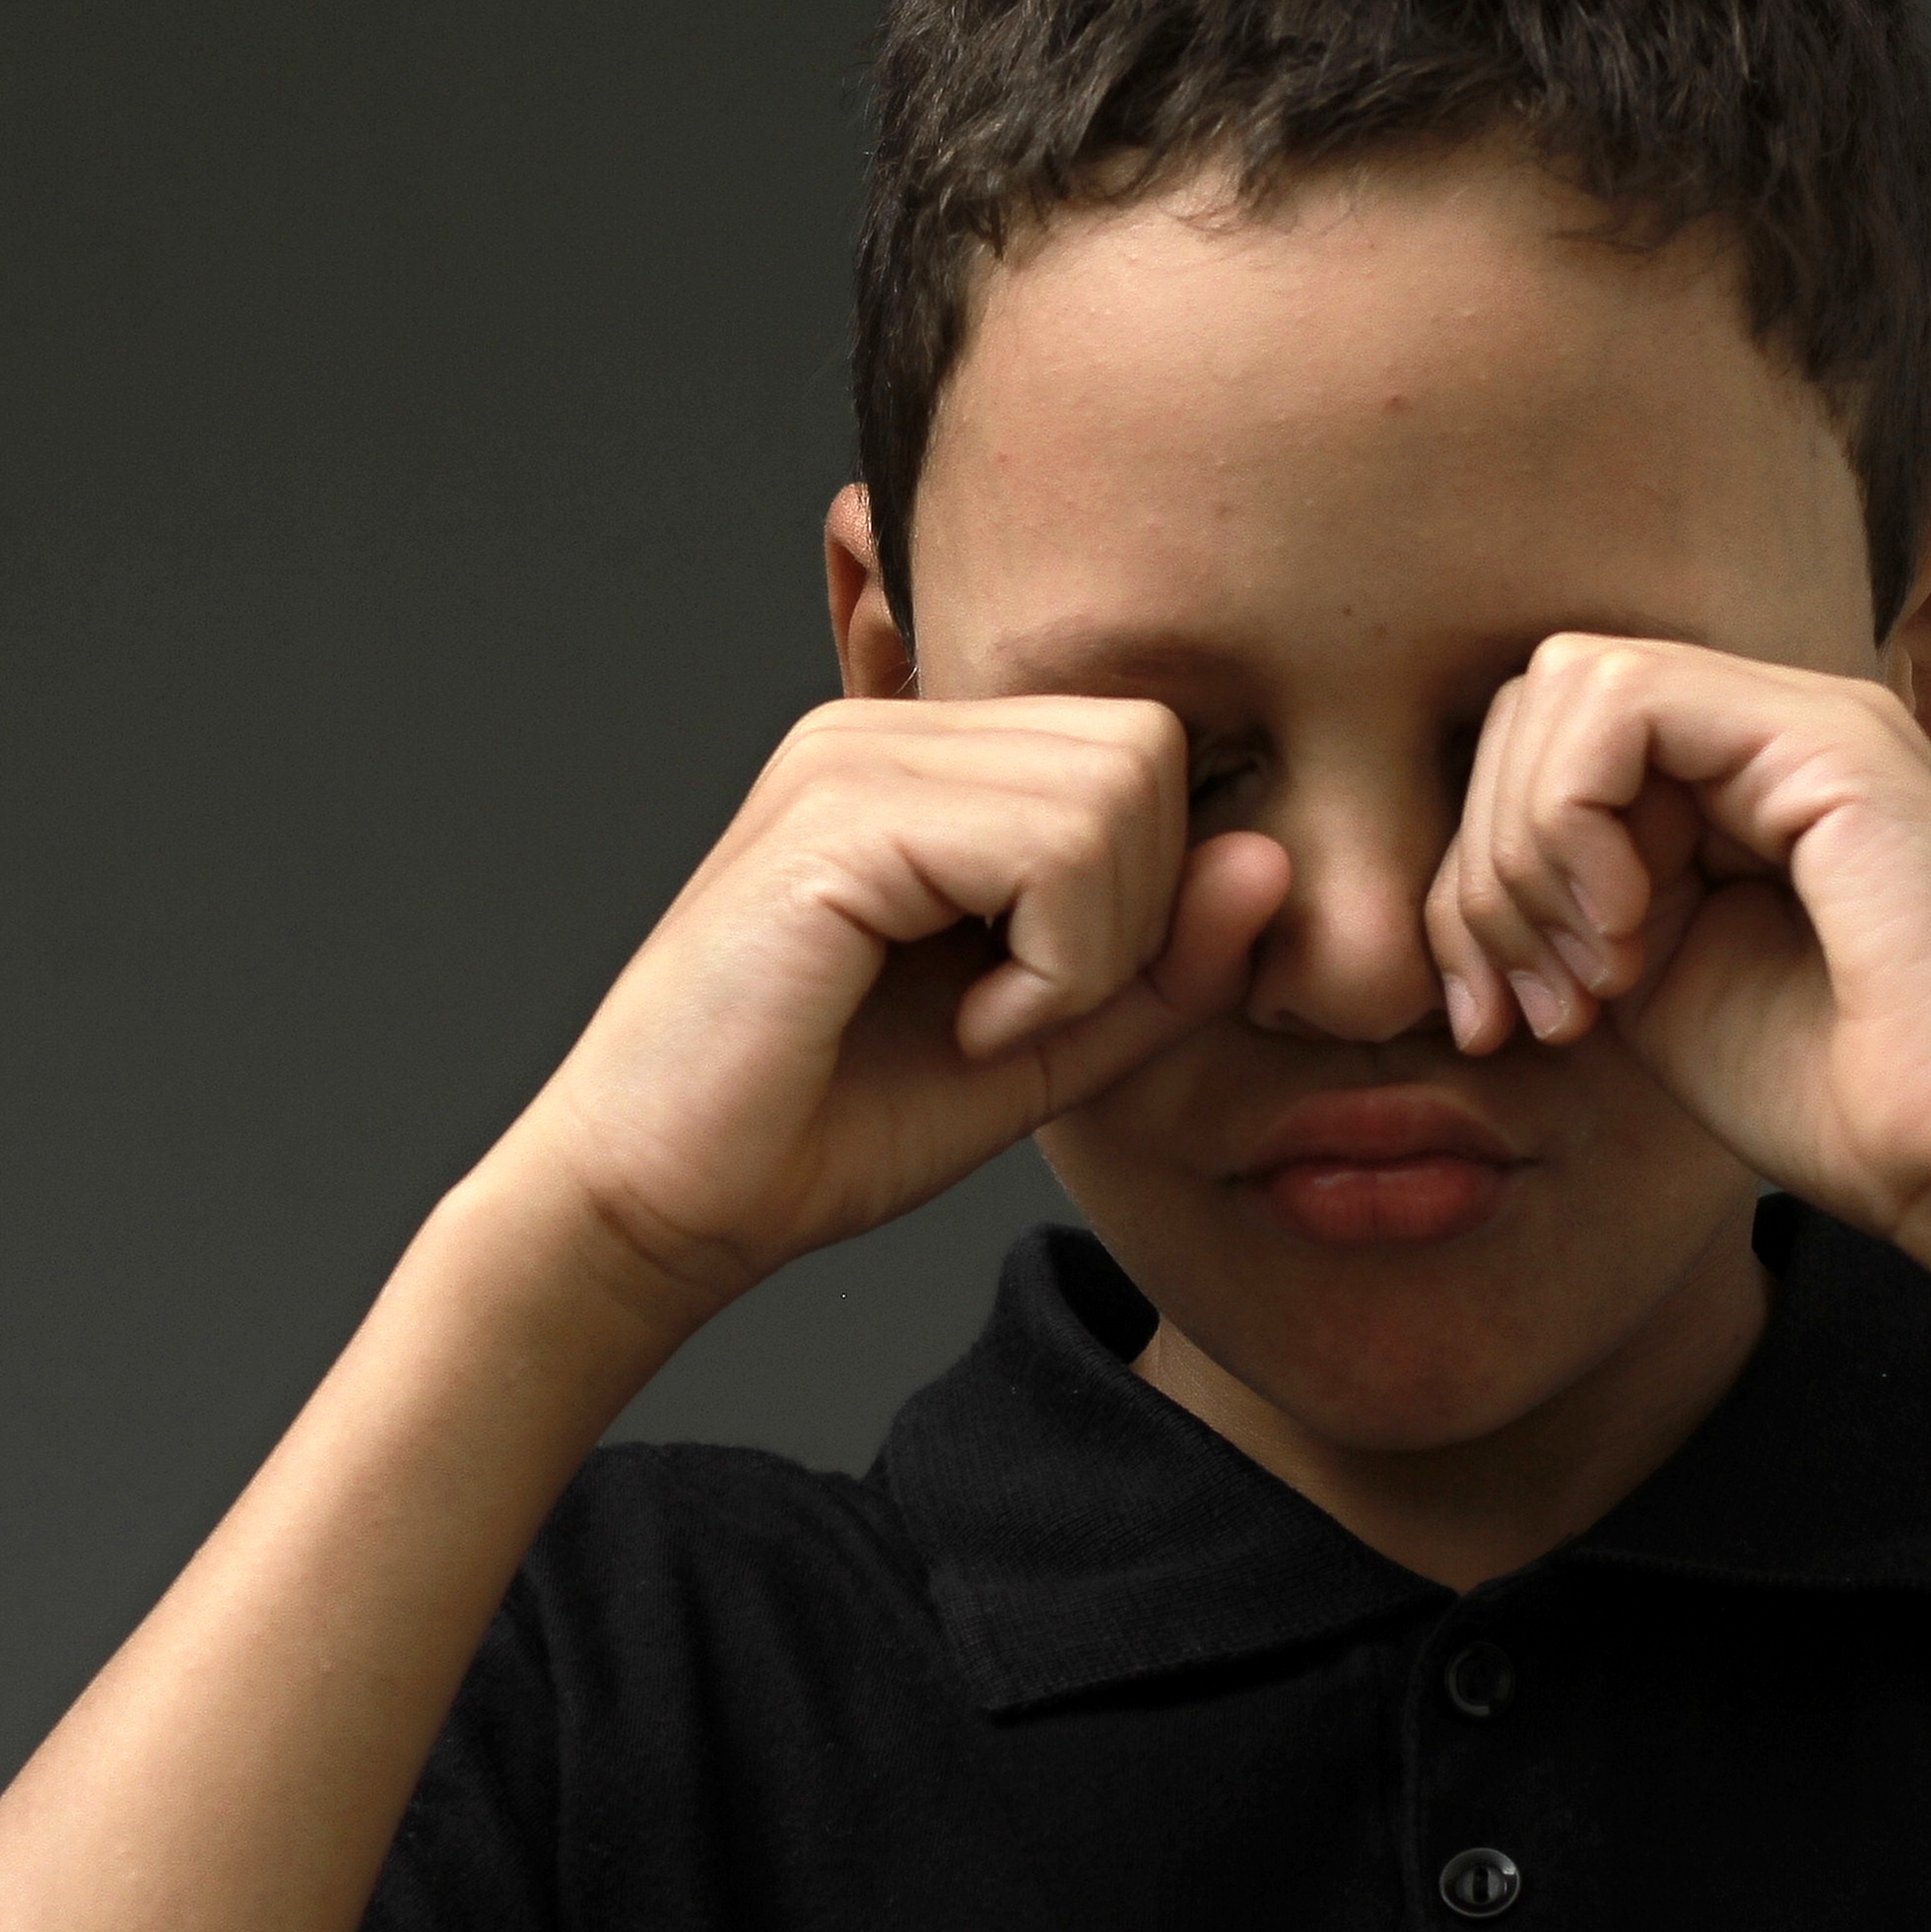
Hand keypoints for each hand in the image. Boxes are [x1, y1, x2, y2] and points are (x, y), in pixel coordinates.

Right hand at [494, 696, 1289, 1314]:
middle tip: (1027, 1014)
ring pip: (1118, 787)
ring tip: (988, 1021)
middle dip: (1135, 912)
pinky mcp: (837, 820)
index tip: (1053, 999)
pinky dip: (1052, 968)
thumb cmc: (826, 1129)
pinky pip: (1054, 847)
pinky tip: (965, 1027)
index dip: (1153, 891)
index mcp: (924, 755)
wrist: (658, 1205)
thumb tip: (1272, 857)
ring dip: (1093, 946)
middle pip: (1148, 745)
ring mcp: (852, 758)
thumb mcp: (1048, 1045)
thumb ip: (1165, 959)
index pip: (1142, 745)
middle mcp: (886, 726)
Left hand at [1422, 636, 1930, 1272]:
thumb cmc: (1835, 1102)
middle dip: (1487, 869)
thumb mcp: (1646, 989)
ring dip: (1531, 847)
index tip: (1501, 1021)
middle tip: (1545, 1003)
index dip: (1473, 885)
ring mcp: (1805, 721)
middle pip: (1531, 709)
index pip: (1532, 758)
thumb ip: (1565, 908)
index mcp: (1725, 793)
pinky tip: (1633, 933)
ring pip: (1566, 685)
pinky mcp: (1831, 735)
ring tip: (1599, 975)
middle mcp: (1766, 737)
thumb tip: (1457, 887)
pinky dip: (1578, 820)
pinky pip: (1624, 701)